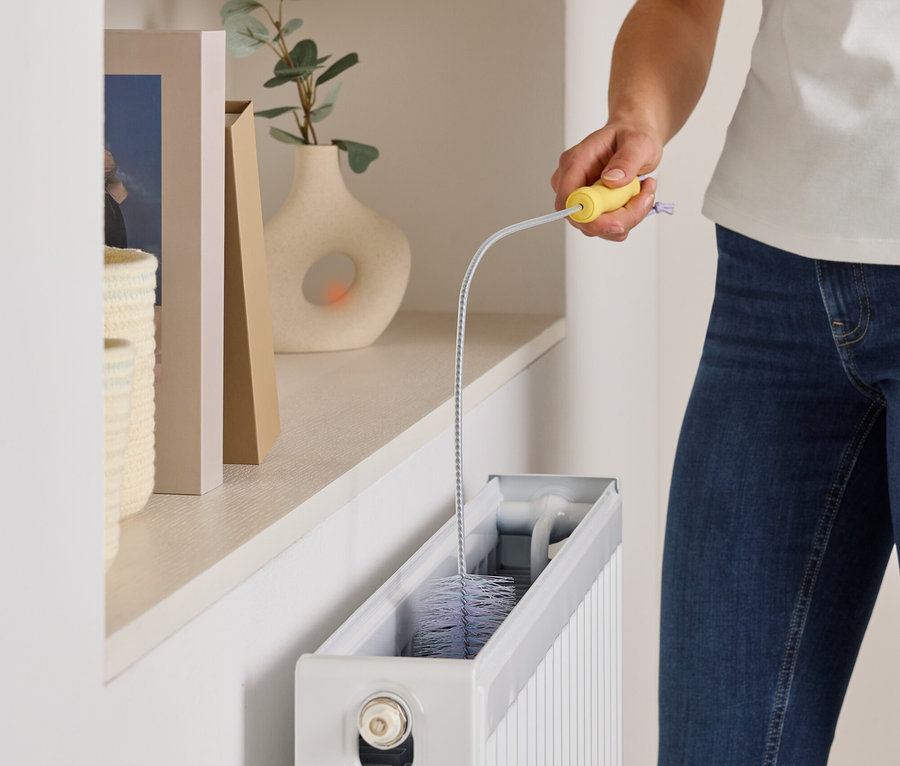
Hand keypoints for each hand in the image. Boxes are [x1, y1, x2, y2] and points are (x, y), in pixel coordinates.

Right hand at [551, 122, 662, 240]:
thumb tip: (612, 180)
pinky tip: (636, 198)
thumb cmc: (632, 135)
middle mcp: (571, 182)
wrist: (634, 138)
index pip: (568, 200)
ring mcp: (579, 197)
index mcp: (575, 162)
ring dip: (627, 217)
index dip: (590, 218)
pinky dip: (626, 219)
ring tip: (643, 192)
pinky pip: (605, 227)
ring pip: (597, 227)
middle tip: (644, 198)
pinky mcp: (591, 208)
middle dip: (618, 219)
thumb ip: (626, 160)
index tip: (618, 222)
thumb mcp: (639, 142)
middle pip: (583, 219)